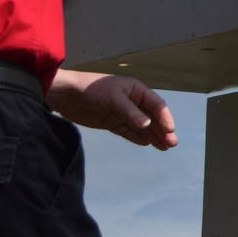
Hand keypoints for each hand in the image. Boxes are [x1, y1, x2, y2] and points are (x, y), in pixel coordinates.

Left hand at [47, 71, 177, 148]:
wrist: (65, 94)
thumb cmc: (91, 89)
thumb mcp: (113, 98)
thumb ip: (130, 112)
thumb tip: (146, 125)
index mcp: (136, 90)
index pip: (156, 105)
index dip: (165, 118)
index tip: (170, 131)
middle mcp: (132, 101)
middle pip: (151, 118)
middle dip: (162, 130)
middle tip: (172, 143)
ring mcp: (121, 113)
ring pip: (142, 126)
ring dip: (153, 136)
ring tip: (165, 147)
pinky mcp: (110, 122)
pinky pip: (128, 131)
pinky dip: (137, 137)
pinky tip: (147, 143)